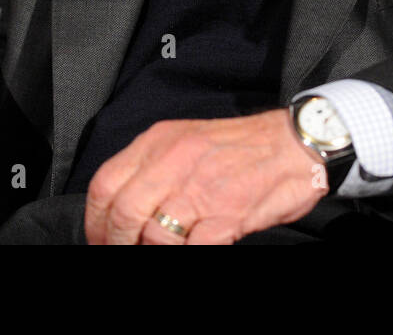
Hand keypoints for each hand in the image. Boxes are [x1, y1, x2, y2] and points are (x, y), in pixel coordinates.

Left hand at [84, 109, 327, 244]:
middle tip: (127, 251)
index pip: (105, 183)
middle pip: (123, 213)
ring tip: (166, 249)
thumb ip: (155, 166)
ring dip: (155, 251)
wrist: (296, 144)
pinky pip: (192, 248)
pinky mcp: (227, 214)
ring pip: (154, 235)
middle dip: (119, 243)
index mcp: (160, 141)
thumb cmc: (243, 145)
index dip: (96, 220)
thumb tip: (124, 206)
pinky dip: (187, 254)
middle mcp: (175, 161)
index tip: (101, 238)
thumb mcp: (187, 140)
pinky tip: (196, 247)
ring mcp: (201, 188)